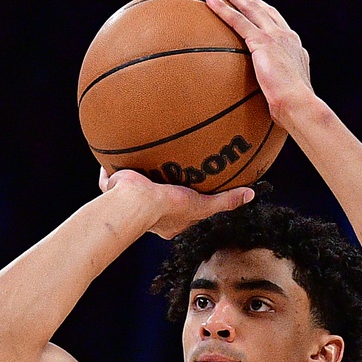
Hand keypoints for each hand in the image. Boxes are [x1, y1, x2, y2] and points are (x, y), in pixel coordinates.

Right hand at [99, 166, 252, 239]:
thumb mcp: (202, 205)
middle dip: (159, 181)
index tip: (190, 184)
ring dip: (135, 171)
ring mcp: (126, 198)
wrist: (134, 203)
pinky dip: (110, 164)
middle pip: (155, 194)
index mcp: (166, 219)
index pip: (179, 207)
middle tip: (167, 165)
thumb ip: (225, 201)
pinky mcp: (111, 184)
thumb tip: (251, 194)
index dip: (185, 196)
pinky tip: (116, 142)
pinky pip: (109, 173)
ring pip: (132, 182)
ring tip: (141, 151)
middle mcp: (146, 213)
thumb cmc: (167, 208)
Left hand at [205, 0, 315, 130]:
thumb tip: (271, 106)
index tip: (256, 6)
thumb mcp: (290, 96)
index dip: (266, 13)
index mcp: (295, 49)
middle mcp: (287, 37)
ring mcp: (275, 37)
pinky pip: (238, 20)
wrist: (299, 105)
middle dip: (249, 0)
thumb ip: (279, 92)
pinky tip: (210, 2)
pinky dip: (223, 9)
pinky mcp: (262, 42)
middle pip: (265, 11)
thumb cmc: (295, 110)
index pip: (278, 25)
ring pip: (251, 9)